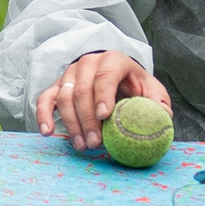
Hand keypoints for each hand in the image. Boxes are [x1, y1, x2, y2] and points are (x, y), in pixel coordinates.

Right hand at [34, 51, 169, 151]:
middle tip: (95, 142)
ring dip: (71, 123)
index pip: (105, 75)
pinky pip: (45, 99)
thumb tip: (160, 119)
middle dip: (87, 118)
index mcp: (114, 60)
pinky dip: (44, 115)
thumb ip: (158, 104)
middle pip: (82, 89)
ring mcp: (70, 74)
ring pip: (64, 96)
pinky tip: (48, 132)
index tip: (104, 117)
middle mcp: (88, 63)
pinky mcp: (58, 86)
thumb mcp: (152, 91)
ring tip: (82, 145)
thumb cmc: (135, 85)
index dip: (103, 95)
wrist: (117, 75)